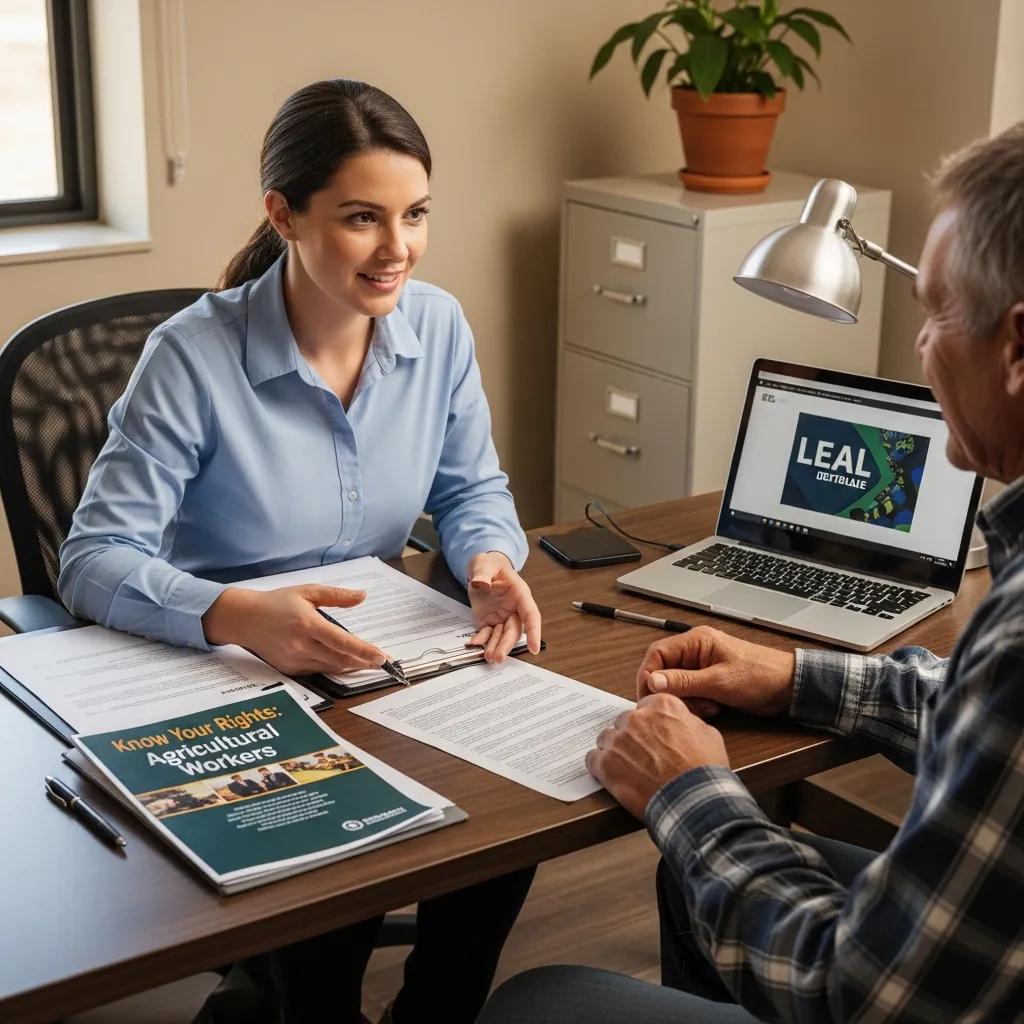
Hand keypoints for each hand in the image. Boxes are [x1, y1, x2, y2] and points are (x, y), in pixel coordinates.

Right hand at [202, 585, 388, 675]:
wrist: (244, 619)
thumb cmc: (277, 602)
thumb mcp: (307, 592)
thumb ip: (336, 596)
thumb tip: (362, 596)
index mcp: (308, 623)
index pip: (342, 641)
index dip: (364, 651)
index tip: (381, 656)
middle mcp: (301, 644)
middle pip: (340, 659)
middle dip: (363, 662)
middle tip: (381, 661)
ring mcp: (294, 659)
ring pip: (330, 667)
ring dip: (350, 666)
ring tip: (367, 662)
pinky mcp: (288, 668)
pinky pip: (317, 670)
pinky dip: (332, 666)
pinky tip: (343, 662)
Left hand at [466, 551, 541, 661]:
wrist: (481, 569)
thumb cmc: (490, 564)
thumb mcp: (485, 564)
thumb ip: (483, 573)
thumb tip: (480, 583)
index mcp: (520, 594)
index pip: (531, 614)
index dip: (534, 632)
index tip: (534, 648)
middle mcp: (514, 609)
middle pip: (515, 630)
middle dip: (507, 645)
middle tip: (498, 657)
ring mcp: (502, 616)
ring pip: (502, 636)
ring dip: (495, 647)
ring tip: (487, 657)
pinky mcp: (489, 621)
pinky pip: (487, 634)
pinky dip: (481, 641)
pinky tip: (474, 644)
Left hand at [586, 694, 728, 818]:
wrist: (693, 800)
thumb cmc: (704, 770)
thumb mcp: (708, 734)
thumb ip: (687, 721)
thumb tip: (681, 722)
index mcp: (661, 706)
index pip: (646, 707)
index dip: (650, 724)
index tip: (653, 735)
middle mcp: (636, 718)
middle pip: (625, 722)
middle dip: (632, 737)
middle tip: (644, 756)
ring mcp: (618, 740)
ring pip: (607, 739)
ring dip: (616, 751)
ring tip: (630, 769)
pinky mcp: (605, 763)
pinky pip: (593, 759)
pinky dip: (601, 767)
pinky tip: (614, 777)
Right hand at [635, 625, 795, 717]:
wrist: (788, 686)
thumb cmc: (760, 675)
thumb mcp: (719, 681)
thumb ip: (683, 682)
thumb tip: (652, 681)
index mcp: (696, 641)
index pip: (657, 653)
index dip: (648, 675)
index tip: (649, 697)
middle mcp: (695, 651)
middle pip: (664, 670)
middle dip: (670, 692)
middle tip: (682, 707)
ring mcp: (702, 667)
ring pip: (676, 685)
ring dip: (686, 700)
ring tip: (706, 707)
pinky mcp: (709, 681)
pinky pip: (690, 693)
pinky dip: (696, 704)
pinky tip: (712, 708)